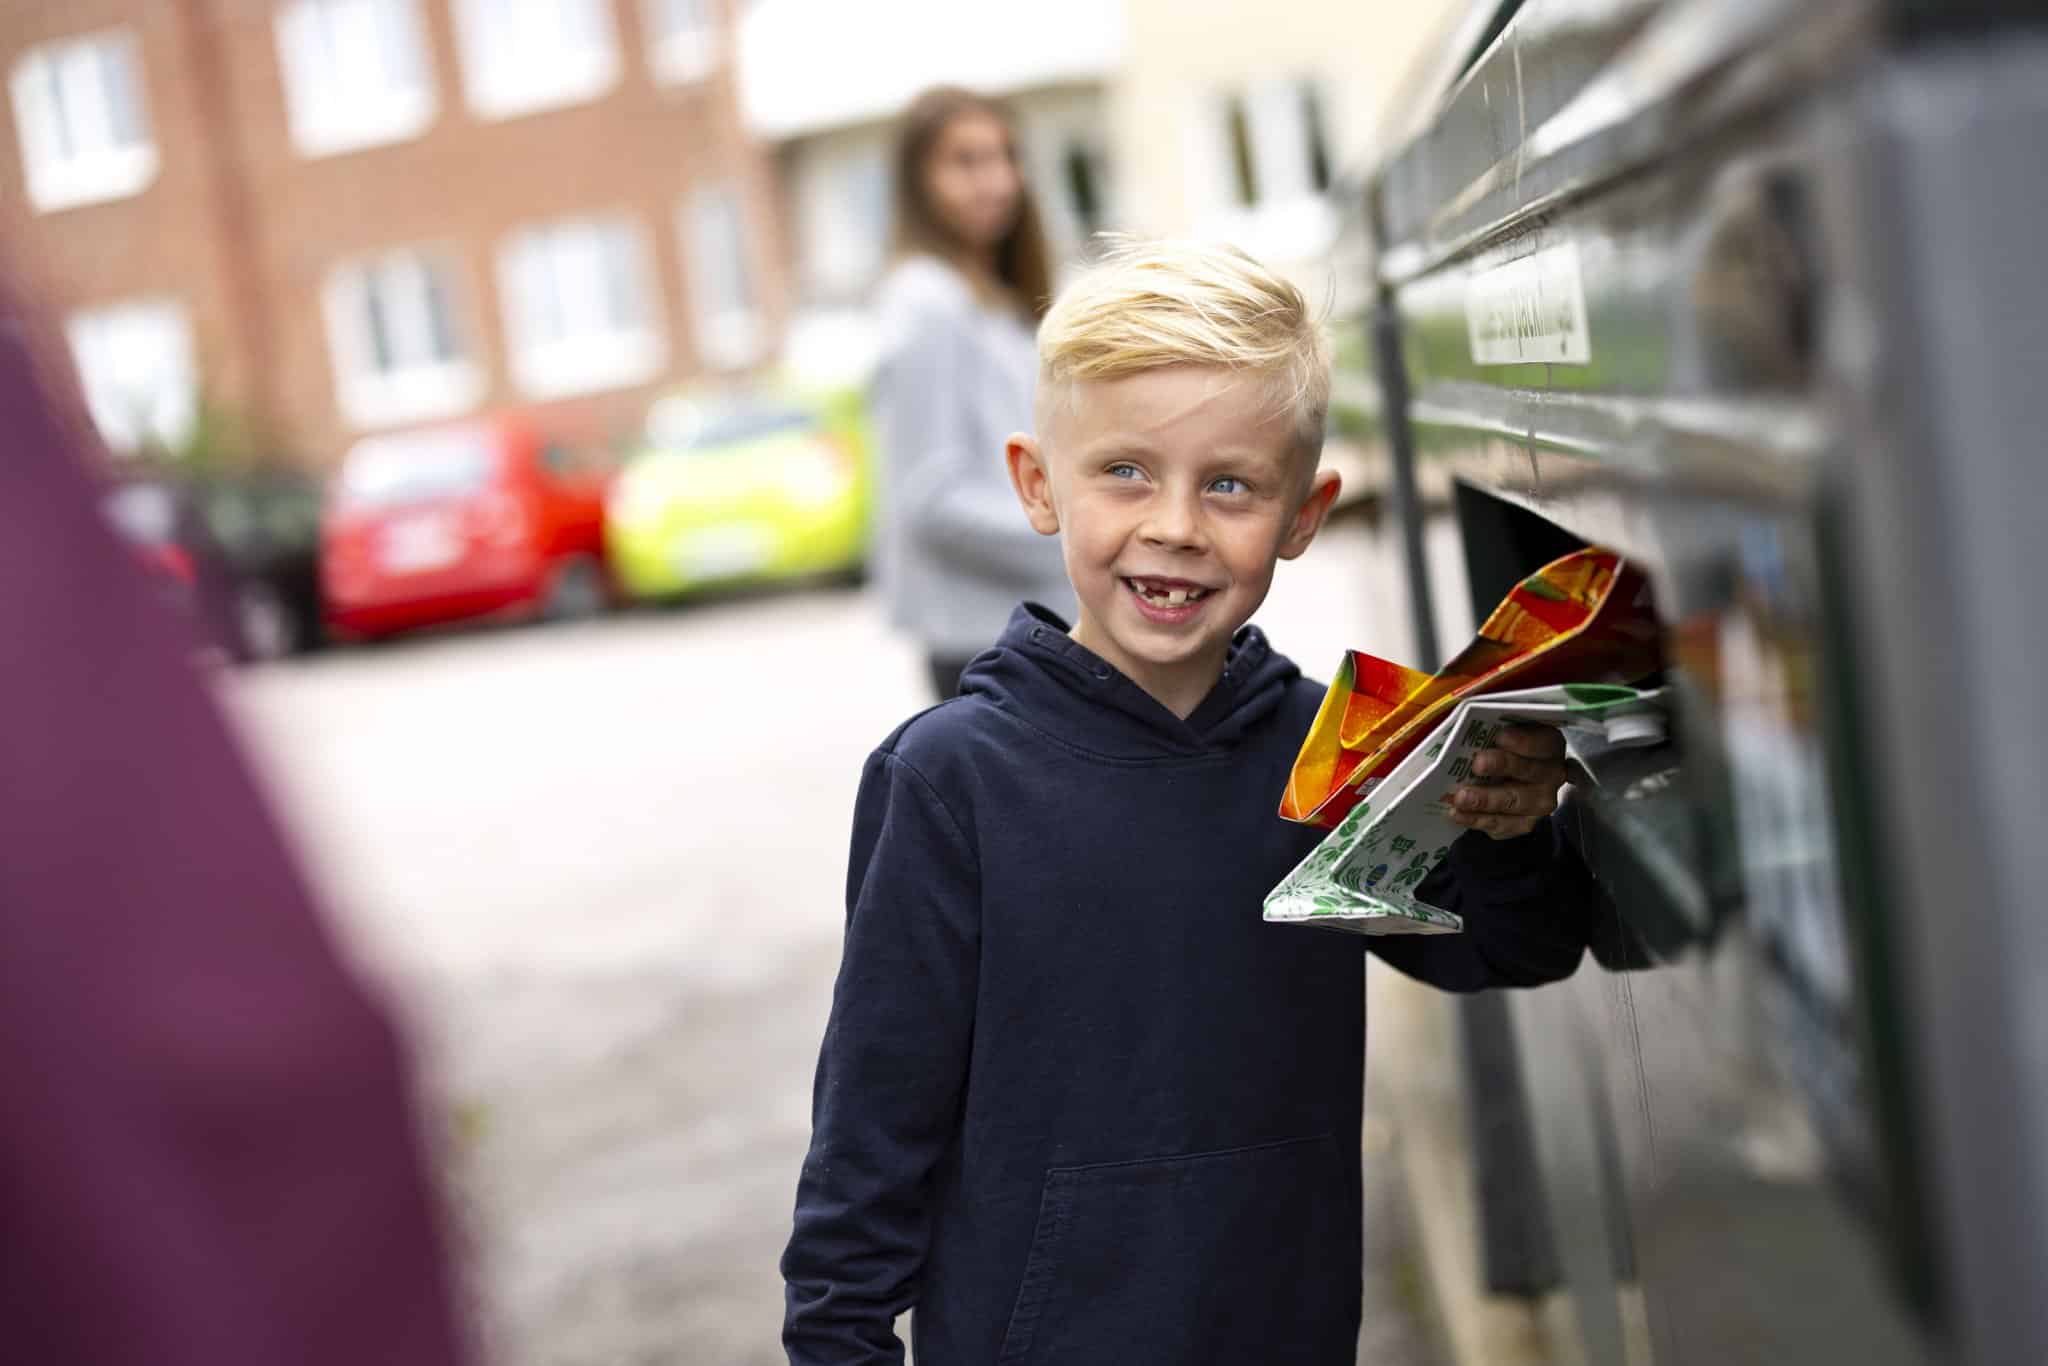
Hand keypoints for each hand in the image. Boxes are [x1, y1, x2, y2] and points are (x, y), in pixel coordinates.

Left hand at [1445, 723, 1567, 839]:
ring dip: (1486, 800)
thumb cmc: (1499, 748)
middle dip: (1502, 766)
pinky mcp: (1523, 823)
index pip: (1542, 743)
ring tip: (1460, 797)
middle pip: (1530, 772)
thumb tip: (1466, 720)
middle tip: (1477, 764)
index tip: (1500, 736)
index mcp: (1549, 745)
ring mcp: (1539, 802)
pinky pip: (1502, 825)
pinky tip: (1458, 813)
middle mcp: (1551, 775)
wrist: (1504, 781)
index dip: (1523, 740)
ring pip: (1515, 802)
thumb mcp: (1503, 732)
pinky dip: (1477, 820)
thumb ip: (1494, 727)